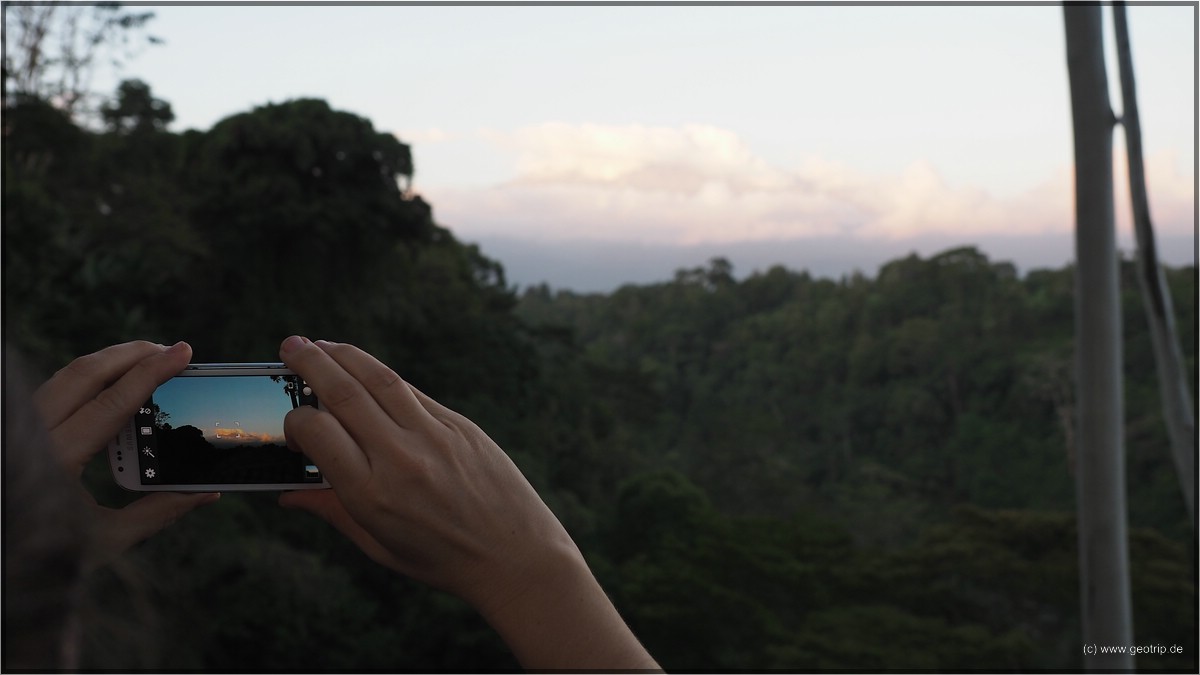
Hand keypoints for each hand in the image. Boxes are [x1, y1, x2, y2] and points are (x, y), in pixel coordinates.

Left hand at [33, 341, 219, 568]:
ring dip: (109, 361)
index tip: (182, 353)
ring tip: (148, 360)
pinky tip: (113, 384)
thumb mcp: (105, 539)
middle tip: (171, 351)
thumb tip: (206, 492)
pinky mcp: (21, 429)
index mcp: (56, 459)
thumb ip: (157, 512)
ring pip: (67, 375)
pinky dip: (88, 378)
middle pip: (85, 374)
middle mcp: (33, 434)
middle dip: (131, 354)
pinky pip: (56, 389)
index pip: (112, 401)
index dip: (152, 374)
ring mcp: (22, 428)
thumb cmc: (43, 556)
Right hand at [276, 336, 657, 669]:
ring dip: (345, 355)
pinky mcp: (461, 426)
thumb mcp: (379, 546)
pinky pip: (414, 392)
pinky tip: (366, 370)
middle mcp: (401, 458)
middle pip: (344, 393)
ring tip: (322, 344)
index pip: (318, 433)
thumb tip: (286, 495)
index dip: (295, 420)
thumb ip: (332, 511)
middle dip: (311, 363)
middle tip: (290, 345)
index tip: (292, 421)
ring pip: (381, 379)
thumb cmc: (443, 559)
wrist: (517, 557)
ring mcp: (435, 437)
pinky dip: (383, 377)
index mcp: (372, 495)